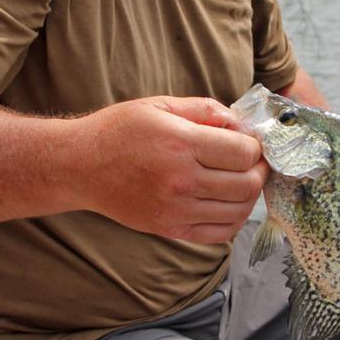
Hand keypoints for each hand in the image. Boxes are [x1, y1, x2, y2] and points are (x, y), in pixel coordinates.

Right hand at [73, 95, 267, 242]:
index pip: (243, 152)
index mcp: (181, 144)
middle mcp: (181, 181)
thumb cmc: (119, 131)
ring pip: (238, 211)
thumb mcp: (160, 105)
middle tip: (253, 161)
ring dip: (249, 196)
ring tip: (241, 180)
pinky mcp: (170, 229)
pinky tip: (227, 203)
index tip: (249, 142)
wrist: (80, 166)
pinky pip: (219, 233)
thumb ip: (204, 109)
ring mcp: (176, 210)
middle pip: (247, 184)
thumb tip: (240, 124)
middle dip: (259, 171)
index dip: (255, 146)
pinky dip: (233, 220)